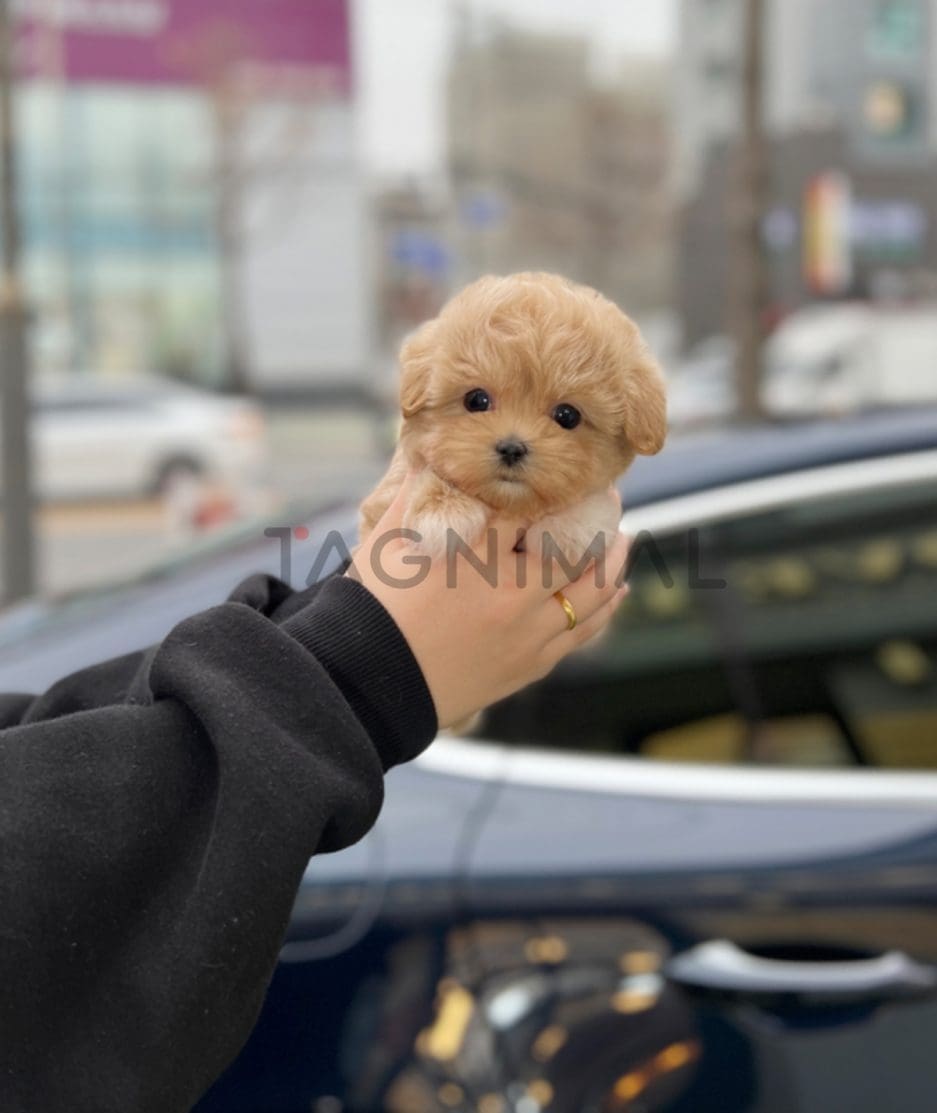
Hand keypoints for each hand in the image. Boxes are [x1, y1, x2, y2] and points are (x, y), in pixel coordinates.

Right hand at [347, 479, 629, 728]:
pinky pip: (582, 631)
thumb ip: (415, 495)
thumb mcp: (387, 542)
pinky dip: (604, 607)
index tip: (571, 470)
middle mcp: (512, 592)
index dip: (557, 486)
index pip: (533, 507)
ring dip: (614, 562)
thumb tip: (430, 454)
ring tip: (625, 540)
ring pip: (592, 591)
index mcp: (477, 554)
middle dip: (600, 516)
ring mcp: (527, 631)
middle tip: (610, 495)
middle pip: (578, 546)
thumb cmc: (373, 609)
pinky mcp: (530, 663)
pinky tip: (615, 591)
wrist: (370, 684)